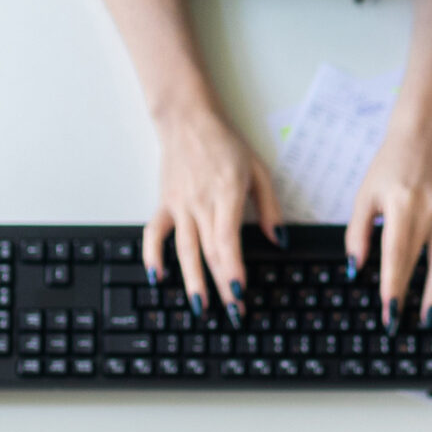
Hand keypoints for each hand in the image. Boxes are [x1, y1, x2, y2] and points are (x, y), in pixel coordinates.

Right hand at [147, 101, 282, 318]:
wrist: (187, 120)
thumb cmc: (224, 143)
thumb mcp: (258, 170)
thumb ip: (270, 208)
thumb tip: (279, 239)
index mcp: (226, 194)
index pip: (228, 240)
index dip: (233, 268)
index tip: (240, 290)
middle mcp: (201, 203)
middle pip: (210, 252)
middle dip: (221, 285)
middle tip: (232, 312)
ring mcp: (180, 206)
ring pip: (184, 250)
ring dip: (191, 281)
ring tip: (199, 306)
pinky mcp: (165, 204)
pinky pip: (155, 233)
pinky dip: (152, 255)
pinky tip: (156, 277)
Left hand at [345, 107, 431, 329]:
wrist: (426, 134)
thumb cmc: (391, 164)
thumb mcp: (366, 194)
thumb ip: (358, 232)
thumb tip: (355, 268)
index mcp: (401, 206)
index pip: (395, 256)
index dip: (392, 287)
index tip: (387, 312)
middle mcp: (429, 212)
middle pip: (419, 264)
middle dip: (410, 297)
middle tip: (401, 324)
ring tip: (430, 318)